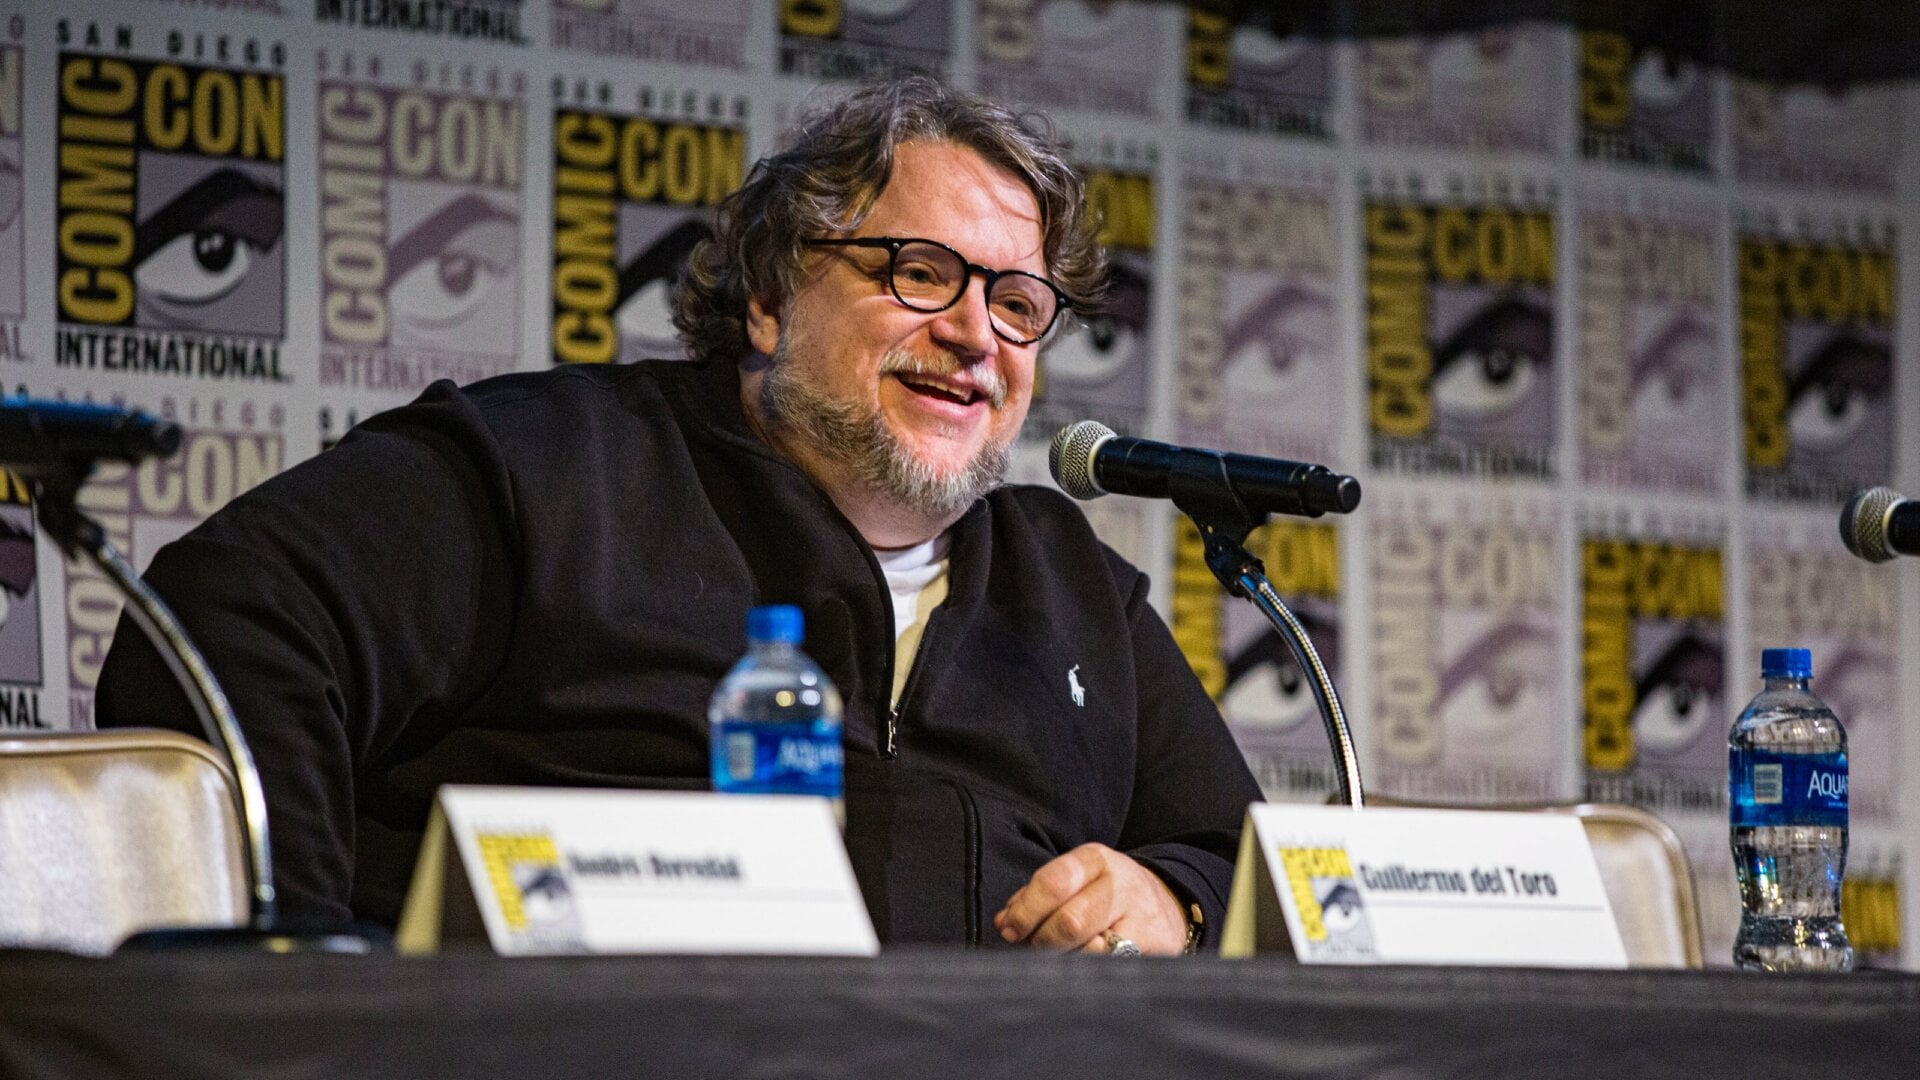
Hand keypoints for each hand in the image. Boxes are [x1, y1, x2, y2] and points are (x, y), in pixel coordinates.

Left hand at [993, 843, 1187, 955]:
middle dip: (1042, 940)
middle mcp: (1120, 885)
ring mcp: (1140, 919)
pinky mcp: (1153, 950)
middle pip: (1070, 921)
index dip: (1026, 911)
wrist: (1166, 906)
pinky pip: (1108, 968)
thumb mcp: (1074, 881)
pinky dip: (1086, 971)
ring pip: (1088, 951)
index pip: (1054, 882)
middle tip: (1032, 947)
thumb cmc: (1103, 895)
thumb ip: (1034, 897)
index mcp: (1095, 860)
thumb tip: (1004, 922)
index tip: (1010, 930)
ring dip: (1063, 960)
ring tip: (1060, 956)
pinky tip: (1082, 966)